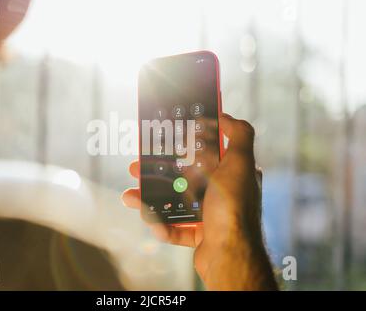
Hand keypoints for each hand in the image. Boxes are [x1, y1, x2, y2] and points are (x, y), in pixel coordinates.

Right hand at [122, 113, 276, 289]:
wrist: (230, 255)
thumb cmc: (233, 208)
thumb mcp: (240, 163)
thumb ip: (239, 135)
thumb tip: (226, 116)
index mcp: (231, 174)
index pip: (206, 152)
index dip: (185, 143)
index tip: (165, 138)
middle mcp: (222, 192)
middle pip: (184, 176)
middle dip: (157, 171)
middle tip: (136, 166)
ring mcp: (210, 215)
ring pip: (175, 201)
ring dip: (151, 198)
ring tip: (130, 195)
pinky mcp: (201, 235)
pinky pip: (176, 227)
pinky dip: (163, 225)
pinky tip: (153, 222)